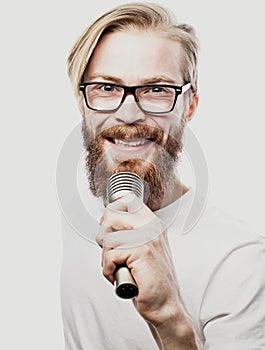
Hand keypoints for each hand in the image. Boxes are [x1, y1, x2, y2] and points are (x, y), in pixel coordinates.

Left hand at [96, 193, 201, 348]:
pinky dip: (109, 270)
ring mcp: (147, 237)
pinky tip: (120, 276)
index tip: (110, 227)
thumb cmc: (150, 279)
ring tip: (118, 268)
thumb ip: (129, 232)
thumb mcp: (143, 248)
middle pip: (111, 214)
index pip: (127, 199)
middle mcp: (151, 226)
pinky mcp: (142, 251)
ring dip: (106, 259)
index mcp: (152, 223)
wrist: (165, 304)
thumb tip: (106, 218)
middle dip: (103, 236)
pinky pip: (110, 255)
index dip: (111, 212)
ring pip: (108, 239)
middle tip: (111, 251)